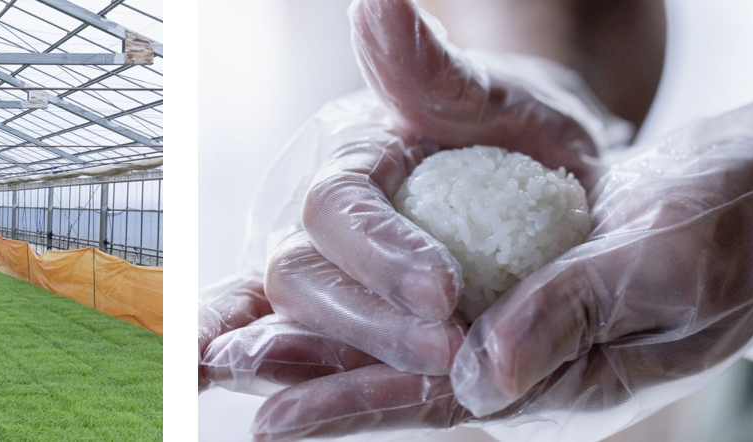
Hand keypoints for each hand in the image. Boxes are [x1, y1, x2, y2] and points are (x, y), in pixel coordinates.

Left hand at [246, 138, 752, 441]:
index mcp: (556, 386)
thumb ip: (572, 318)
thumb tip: (477, 378)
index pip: (435, 404)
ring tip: (223, 352)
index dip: (351, 408)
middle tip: (216, 376)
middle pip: (391, 383)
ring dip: (311, 347)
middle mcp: (514, 370)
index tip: (272, 418)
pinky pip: (414, 306)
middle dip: (305, 382)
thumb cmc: (727, 238)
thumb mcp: (664, 267)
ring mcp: (504, 333)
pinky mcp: (498, 292)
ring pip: (392, 346)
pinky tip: (291, 301)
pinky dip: (354, 305)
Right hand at [249, 0, 612, 376]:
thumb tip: (375, 3)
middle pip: (305, 277)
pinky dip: (260, 366)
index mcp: (351, 164)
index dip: (380, 252)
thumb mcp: (488, 100)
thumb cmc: (515, 131)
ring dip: (306, 361)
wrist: (538, 178)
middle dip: (364, 318)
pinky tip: (214, 382)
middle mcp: (320, 224)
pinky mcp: (343, 325)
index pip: (338, 211)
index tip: (443, 288)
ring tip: (312, 400)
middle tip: (443, 343)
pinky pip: (290, 347)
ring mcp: (326, 278)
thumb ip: (424, 69)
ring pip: (290, 321)